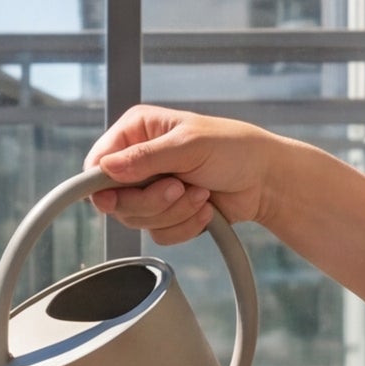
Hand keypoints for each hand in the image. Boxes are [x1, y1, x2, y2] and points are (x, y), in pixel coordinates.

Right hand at [81, 104, 265, 247]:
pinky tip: (205, 208)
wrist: (266, 179)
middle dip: (150, 201)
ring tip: (200, 194)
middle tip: (177, 188)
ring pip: (137, 220)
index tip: (114, 197)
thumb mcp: (189, 145)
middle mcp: (138, 160)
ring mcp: (151, 189)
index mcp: (137, 131)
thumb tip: (107, 168)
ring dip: (174, 213)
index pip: (98, 162)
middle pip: (113, 199)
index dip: (102, 184)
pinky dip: (185, 226)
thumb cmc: (234, 149)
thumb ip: (147, 157)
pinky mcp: (166, 214)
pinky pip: (159, 234)